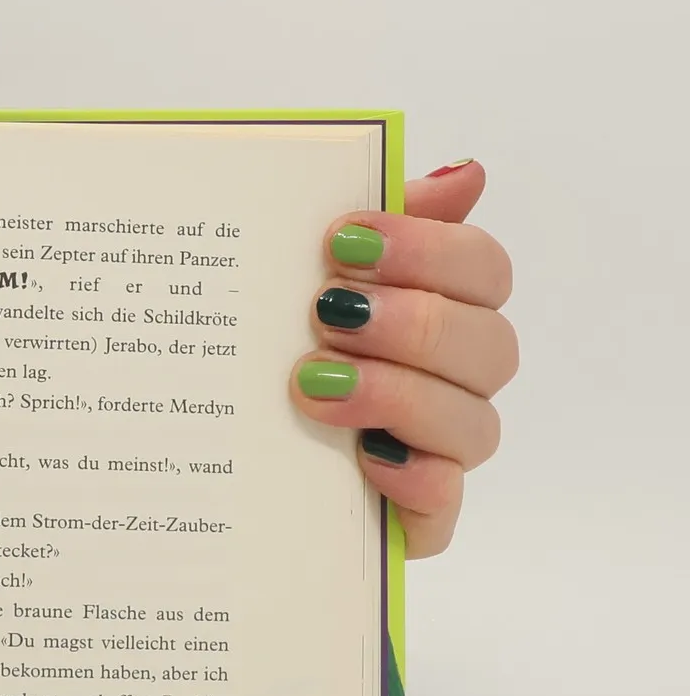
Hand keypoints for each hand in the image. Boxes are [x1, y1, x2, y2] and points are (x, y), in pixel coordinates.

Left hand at [291, 161, 515, 557]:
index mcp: (440, 311)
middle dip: (411, 322)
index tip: (341, 240)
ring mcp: (439, 454)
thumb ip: (378, 224)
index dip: (428, 249)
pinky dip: (412, 477)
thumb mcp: (296, 277)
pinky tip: (365, 456)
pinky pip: (445, 506)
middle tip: (325, 314)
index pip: (483, 270)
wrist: (203, 463)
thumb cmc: (261, 354)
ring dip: (399, 395)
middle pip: (491, 346)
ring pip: (475, 425)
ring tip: (314, 383)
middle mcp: (453, 383)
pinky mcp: (414, 520)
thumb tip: (465, 174)